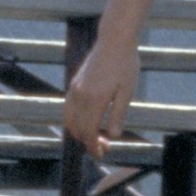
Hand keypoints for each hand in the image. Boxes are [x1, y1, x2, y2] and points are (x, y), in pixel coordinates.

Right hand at [64, 38, 140, 159]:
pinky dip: (75, 121)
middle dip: (88, 142)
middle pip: (77, 130)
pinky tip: (89, 121)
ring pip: (69, 121)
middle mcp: (80, 96)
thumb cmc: (125, 64)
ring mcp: (74, 89)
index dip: (94, 148)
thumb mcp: (127, 91)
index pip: (89, 132)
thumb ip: (118, 114)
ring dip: (80, 132)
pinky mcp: (74, 84)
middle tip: (105, 146)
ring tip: (97, 135)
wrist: (114, 40)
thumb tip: (113, 136)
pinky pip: (68, 109)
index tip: (102, 155)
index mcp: (94, 99)